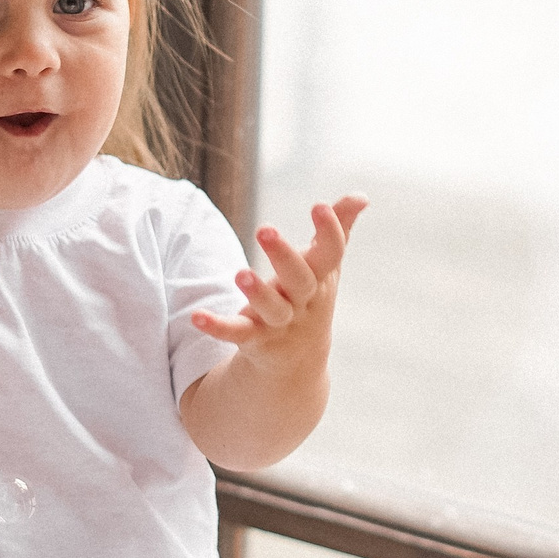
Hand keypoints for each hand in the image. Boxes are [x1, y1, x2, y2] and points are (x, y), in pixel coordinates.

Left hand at [195, 197, 367, 361]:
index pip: (331, 254)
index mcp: (320, 279)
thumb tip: (361, 196)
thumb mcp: (326, 267)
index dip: (329, 231)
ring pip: (271, 309)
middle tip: (264, 230)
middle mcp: (303, 301)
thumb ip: (339, 229)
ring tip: (239, 274)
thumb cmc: (311, 298)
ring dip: (257, 293)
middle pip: (299, 280)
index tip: (318, 206)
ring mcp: (279, 323)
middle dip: (284, 256)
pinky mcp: (254, 340)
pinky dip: (217, 326)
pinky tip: (196, 317)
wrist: (299, 361)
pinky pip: (236, 333)